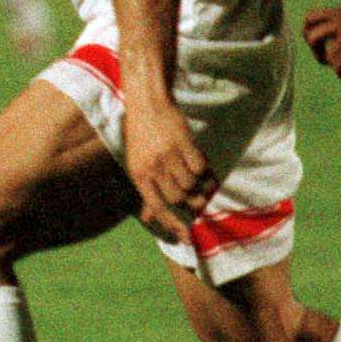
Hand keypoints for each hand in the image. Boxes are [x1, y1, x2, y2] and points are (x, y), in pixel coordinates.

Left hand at [123, 100, 215, 245]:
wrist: (147, 103)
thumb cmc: (141, 136)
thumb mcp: (136, 165)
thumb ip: (145, 192)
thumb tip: (146, 218)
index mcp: (138, 174)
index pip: (156, 207)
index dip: (172, 225)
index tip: (187, 238)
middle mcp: (152, 167)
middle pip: (178, 198)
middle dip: (190, 203)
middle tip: (197, 199)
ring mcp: (168, 155)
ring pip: (190, 184)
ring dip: (198, 186)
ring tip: (199, 181)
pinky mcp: (183, 142)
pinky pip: (200, 167)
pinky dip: (204, 170)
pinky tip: (201, 164)